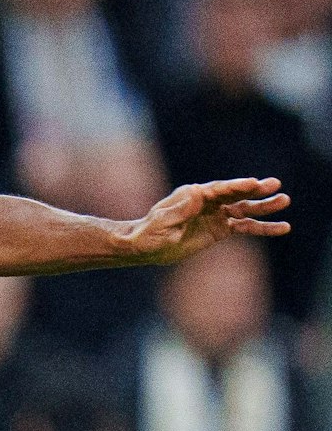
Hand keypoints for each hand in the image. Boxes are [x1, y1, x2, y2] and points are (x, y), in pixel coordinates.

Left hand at [128, 177, 290, 264]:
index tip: (254, 183)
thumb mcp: (161, 223)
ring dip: (264, 206)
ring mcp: (216, 214)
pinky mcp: (220, 229)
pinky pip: (244, 227)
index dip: (236, 186)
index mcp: (193, 195)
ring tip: (284, 201)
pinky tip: (281, 227)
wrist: (145, 246)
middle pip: (236, 194)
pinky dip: (261, 227)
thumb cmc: (149, 234)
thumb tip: (195, 193)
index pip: (219, 189)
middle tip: (275, 185)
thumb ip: (179, 210)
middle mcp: (208, 202)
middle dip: (255, 190)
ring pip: (244, 209)